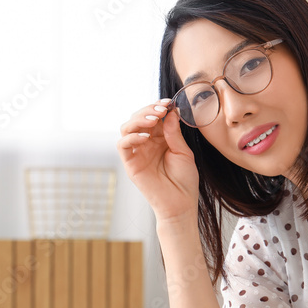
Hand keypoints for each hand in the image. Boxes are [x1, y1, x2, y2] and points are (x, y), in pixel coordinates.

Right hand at [116, 99, 200, 223]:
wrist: (180, 204)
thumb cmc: (184, 181)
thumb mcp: (183, 152)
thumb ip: (173, 132)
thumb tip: (170, 112)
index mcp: (160, 139)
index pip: (153, 117)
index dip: (158, 107)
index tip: (168, 102)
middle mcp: (146, 143)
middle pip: (138, 118)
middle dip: (148, 110)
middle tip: (161, 110)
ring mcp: (137, 153)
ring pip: (127, 128)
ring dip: (138, 120)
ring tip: (153, 121)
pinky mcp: (130, 164)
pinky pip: (123, 145)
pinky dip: (131, 137)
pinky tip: (145, 136)